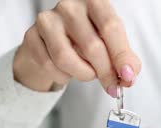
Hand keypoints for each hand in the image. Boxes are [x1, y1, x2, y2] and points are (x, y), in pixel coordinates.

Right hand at [13, 0, 140, 92]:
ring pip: (65, 57)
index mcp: (95, 2)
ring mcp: (48, 19)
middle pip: (91, 45)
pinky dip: (63, 76)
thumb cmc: (87, 42)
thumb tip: (129, 75)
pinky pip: (49, 65)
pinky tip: (68, 71)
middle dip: (105, 72)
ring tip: (89, 74)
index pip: (111, 27)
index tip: (128, 76)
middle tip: (112, 86)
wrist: (54, 44)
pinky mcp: (31, 36)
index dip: (121, 55)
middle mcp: (70, 6)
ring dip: (83, 74)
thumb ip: (124, 58)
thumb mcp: (111, 46)